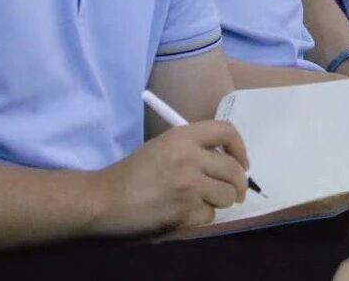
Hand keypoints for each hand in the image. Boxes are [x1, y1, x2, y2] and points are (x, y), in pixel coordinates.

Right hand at [91, 121, 248, 235]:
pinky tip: (181, 213)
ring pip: (227, 196)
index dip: (240, 148)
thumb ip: (193, 150)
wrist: (107, 200)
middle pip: (235, 170)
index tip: (241, 162)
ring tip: (199, 201)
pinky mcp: (187, 211)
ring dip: (218, 202)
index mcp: (182, 136)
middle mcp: (190, 157)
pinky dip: (200, 217)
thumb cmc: (133, 173)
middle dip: (238, 185)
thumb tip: (225, 163)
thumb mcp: (163, 147)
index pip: (226, 131)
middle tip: (233, 191)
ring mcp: (190, 186)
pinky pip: (210, 216)